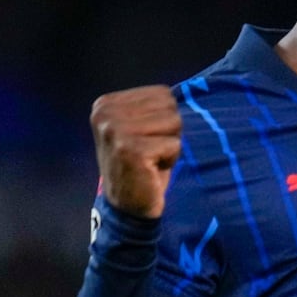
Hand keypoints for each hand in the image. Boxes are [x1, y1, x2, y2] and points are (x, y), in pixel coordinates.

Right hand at [91, 85, 182, 218]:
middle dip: (170, 132)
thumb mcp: (142, 129)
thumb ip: (154, 108)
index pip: (163, 94)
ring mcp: (115, 130)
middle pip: (170, 107)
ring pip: (175, 123)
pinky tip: (153, 169)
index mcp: (107, 102)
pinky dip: (172, 159)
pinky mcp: (130, 149)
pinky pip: (175, 145)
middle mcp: (106, 112)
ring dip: (172, 145)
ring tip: (153, 160)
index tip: (148, 140)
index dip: (166, 120)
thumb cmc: (143, 166)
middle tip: (152, 153)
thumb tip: (190, 91)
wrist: (128, 206)